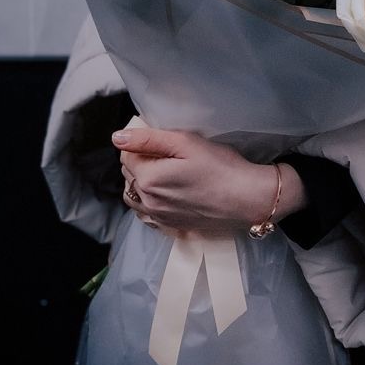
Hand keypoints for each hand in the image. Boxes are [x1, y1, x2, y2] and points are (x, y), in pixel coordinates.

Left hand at [112, 125, 306, 232]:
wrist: (247, 199)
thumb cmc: (221, 167)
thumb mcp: (185, 142)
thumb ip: (148, 139)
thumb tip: (117, 138)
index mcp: (147, 179)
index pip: (127, 155)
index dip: (141, 143)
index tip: (162, 140)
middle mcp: (148, 202)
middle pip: (129, 175)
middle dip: (141, 161)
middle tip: (168, 153)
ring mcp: (158, 218)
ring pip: (134, 195)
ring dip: (141, 181)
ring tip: (165, 170)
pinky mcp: (170, 227)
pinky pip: (146, 212)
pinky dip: (148, 200)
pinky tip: (166, 192)